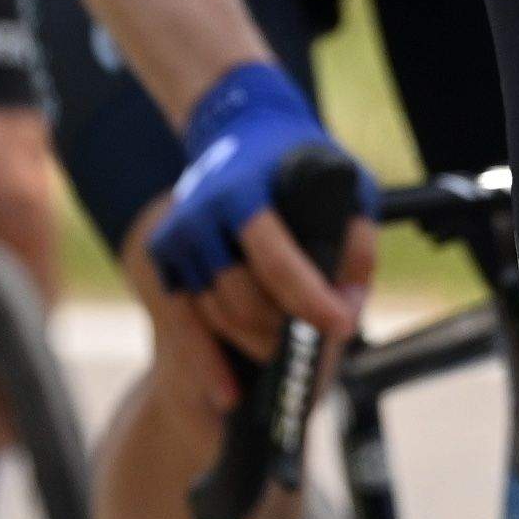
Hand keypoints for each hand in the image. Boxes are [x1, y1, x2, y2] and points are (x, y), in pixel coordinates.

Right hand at [148, 64, 376, 367]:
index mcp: (243, 189)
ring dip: (254, 345)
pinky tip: (228, 393)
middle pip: (241, 298)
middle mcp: (200, 213)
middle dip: (282, 332)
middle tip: (316, 347)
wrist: (238, 125)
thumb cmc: (301, 158)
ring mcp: (175, 236)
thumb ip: (356, 238)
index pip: (276, 259)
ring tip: (288, 360)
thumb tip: (348, 302)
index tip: (338, 327)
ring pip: (214, 315)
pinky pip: (182, 324)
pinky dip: (205, 362)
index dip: (309, 300)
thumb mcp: (345, 181)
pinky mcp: (161, 257)